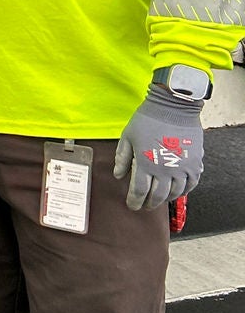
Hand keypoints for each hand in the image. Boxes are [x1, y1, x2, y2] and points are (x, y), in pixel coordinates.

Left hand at [115, 78, 204, 210]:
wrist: (173, 107)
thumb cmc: (148, 119)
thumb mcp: (128, 136)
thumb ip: (122, 157)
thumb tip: (118, 175)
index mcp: (145, 164)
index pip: (138, 192)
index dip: (134, 201)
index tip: (132, 205)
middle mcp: (164, 170)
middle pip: (156, 196)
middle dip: (149, 204)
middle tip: (145, 205)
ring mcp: (181, 168)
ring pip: (174, 193)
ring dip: (165, 199)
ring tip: (159, 199)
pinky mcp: (194, 164)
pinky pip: (191, 184)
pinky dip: (184, 191)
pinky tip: (178, 191)